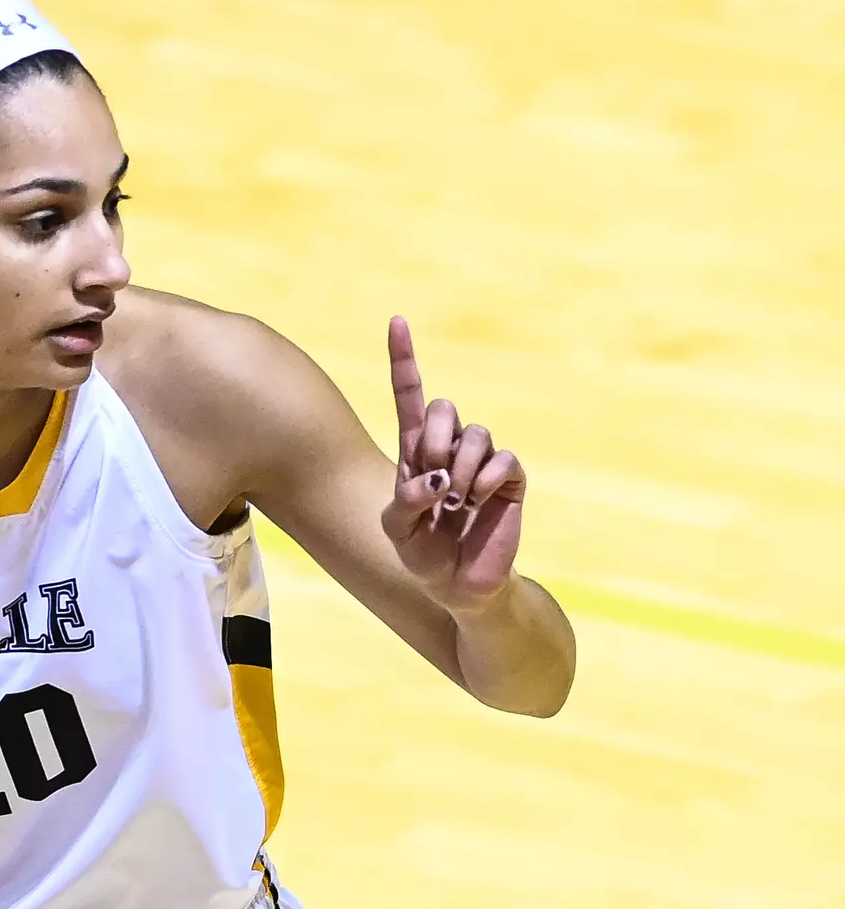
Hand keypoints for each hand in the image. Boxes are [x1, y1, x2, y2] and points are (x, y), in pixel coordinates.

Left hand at [380, 317, 526, 614]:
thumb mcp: (397, 529)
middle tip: (434, 484)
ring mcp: (482, 461)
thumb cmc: (423, 555)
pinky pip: (502, 460)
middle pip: (443, 407)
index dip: (404, 359)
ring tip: (456, 504)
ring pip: (475, 433)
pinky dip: (487, 482)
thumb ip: (406, 499)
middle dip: (434, 442)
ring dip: (461, 471)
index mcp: (415, 451)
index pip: (410, 396)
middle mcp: (449, 447)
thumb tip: (437, 477)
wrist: (459, 587)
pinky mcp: (510, 480)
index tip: (397, 321)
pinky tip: (478, 503)